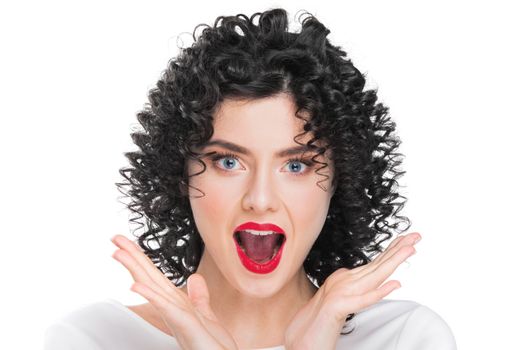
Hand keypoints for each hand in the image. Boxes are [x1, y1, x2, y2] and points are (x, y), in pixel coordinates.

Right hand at [110, 234, 237, 349]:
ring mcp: (175, 315)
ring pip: (151, 287)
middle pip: (148, 276)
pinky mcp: (182, 323)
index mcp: (176, 302)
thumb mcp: (205, 314)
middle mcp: (171, 307)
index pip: (155, 275)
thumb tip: (195, 278)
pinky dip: (149, 295)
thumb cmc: (211, 344)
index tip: (127, 242)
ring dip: (134, 269)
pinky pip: (164, 307)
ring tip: (117, 252)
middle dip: (132, 256)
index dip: (141, 257)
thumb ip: (198, 296)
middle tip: (114, 237)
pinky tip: (134, 285)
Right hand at [284, 232, 420, 349]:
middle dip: (397, 249)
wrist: (298, 343)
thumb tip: (374, 285)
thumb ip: (355, 294)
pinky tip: (394, 285)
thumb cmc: (317, 327)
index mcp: (344, 282)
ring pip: (372, 276)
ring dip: (392, 262)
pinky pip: (361, 300)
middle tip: (416, 236)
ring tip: (410, 249)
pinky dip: (378, 292)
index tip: (408, 242)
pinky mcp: (336, 310)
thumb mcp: (340, 306)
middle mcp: (342, 284)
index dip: (392, 252)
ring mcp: (339, 295)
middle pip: (376, 264)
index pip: (374, 265)